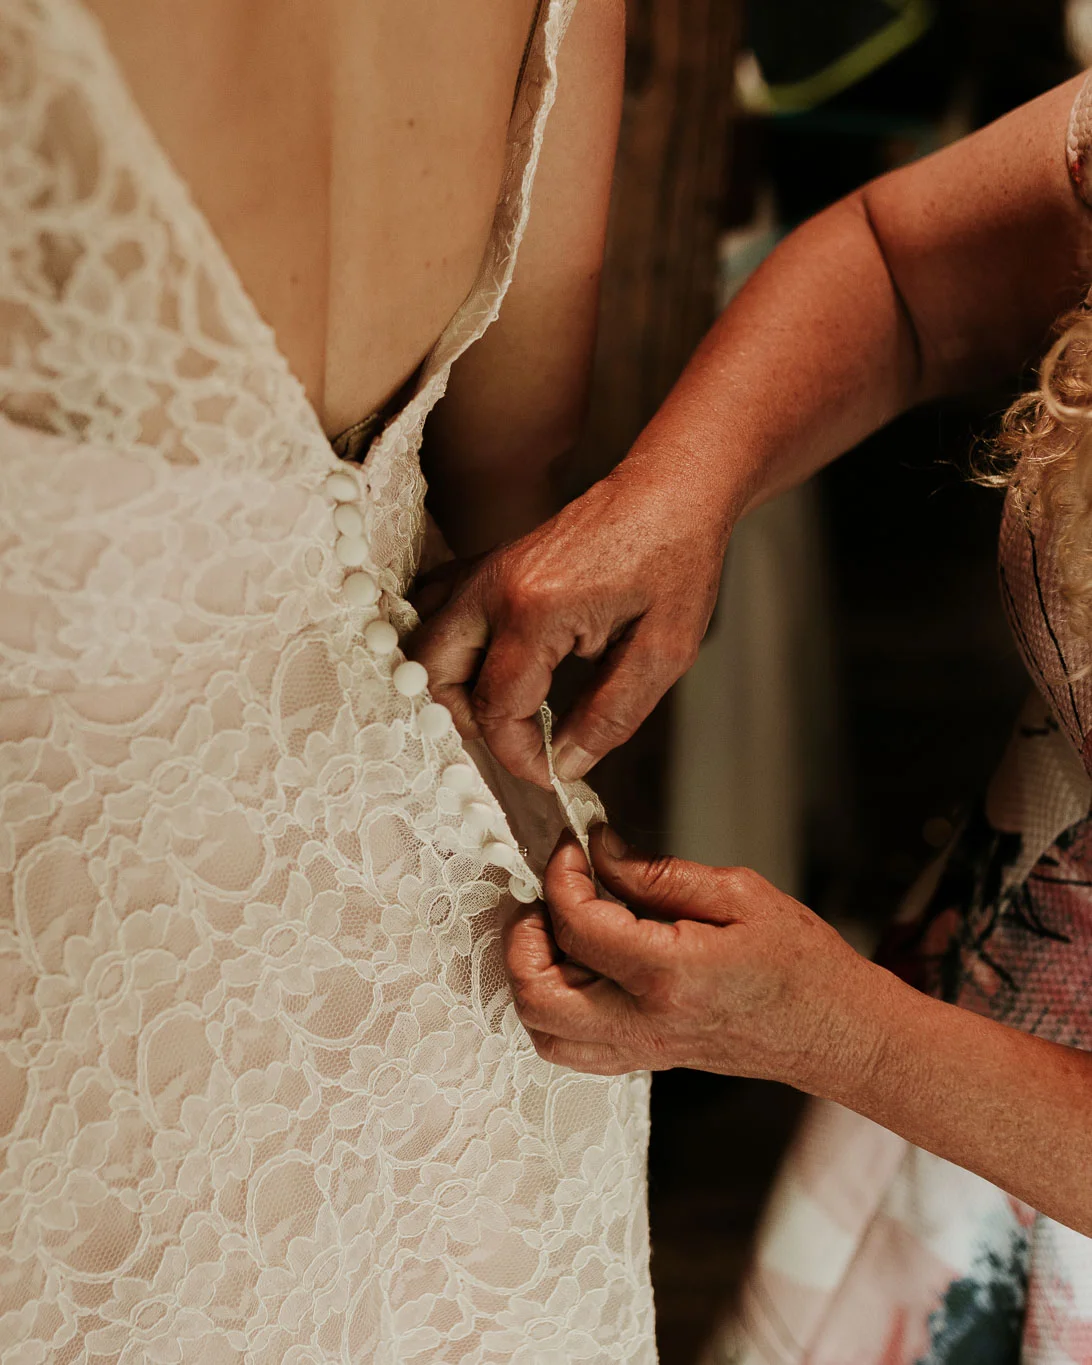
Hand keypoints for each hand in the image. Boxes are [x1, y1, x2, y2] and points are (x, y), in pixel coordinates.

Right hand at [406, 455, 728, 786]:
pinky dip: (448, 644)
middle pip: (433, 675)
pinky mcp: (487, 562)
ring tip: (502, 706)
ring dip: (451, 684)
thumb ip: (610, 715)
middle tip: (518, 738)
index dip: (519, 755)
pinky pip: (436, 608)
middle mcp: (494, 587)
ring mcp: (483, 569)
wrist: (671, 492)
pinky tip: (487, 663)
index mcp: (537, 610)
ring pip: (425, 642)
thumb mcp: (663, 651)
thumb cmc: (675, 559)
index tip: (551, 770)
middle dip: (468, 721)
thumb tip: (566, 764)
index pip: (496, 708)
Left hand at [505, 826, 886, 1091]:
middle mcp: (646, 1022)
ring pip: (545, 1033)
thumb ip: (659, 873)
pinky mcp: (645, 1060)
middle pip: (538, 995)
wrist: (837, 1032)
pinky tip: (581, 967)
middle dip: (523, 937)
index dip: (562, 876)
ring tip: (558, 932)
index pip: (578, 925)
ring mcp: (642, 1050)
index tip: (574, 848)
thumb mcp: (739, 894)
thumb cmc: (802, 963)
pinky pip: (572, 1049)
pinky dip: (556, 1008)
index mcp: (671, 974)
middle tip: (548, 897)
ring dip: (532, 977)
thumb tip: (601, 852)